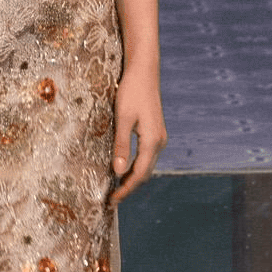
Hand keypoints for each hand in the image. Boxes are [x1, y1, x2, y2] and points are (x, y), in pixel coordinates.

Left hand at [110, 60, 165, 204]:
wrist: (144, 71)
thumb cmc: (131, 91)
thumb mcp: (122, 119)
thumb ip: (121, 145)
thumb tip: (117, 171)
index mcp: (152, 141)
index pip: (139, 173)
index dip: (126, 189)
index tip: (112, 200)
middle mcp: (159, 142)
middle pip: (145, 173)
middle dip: (129, 187)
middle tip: (112, 199)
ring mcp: (159, 137)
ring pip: (147, 165)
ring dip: (133, 178)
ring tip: (116, 188)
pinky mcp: (155, 132)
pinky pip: (147, 156)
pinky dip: (136, 167)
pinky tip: (124, 169)